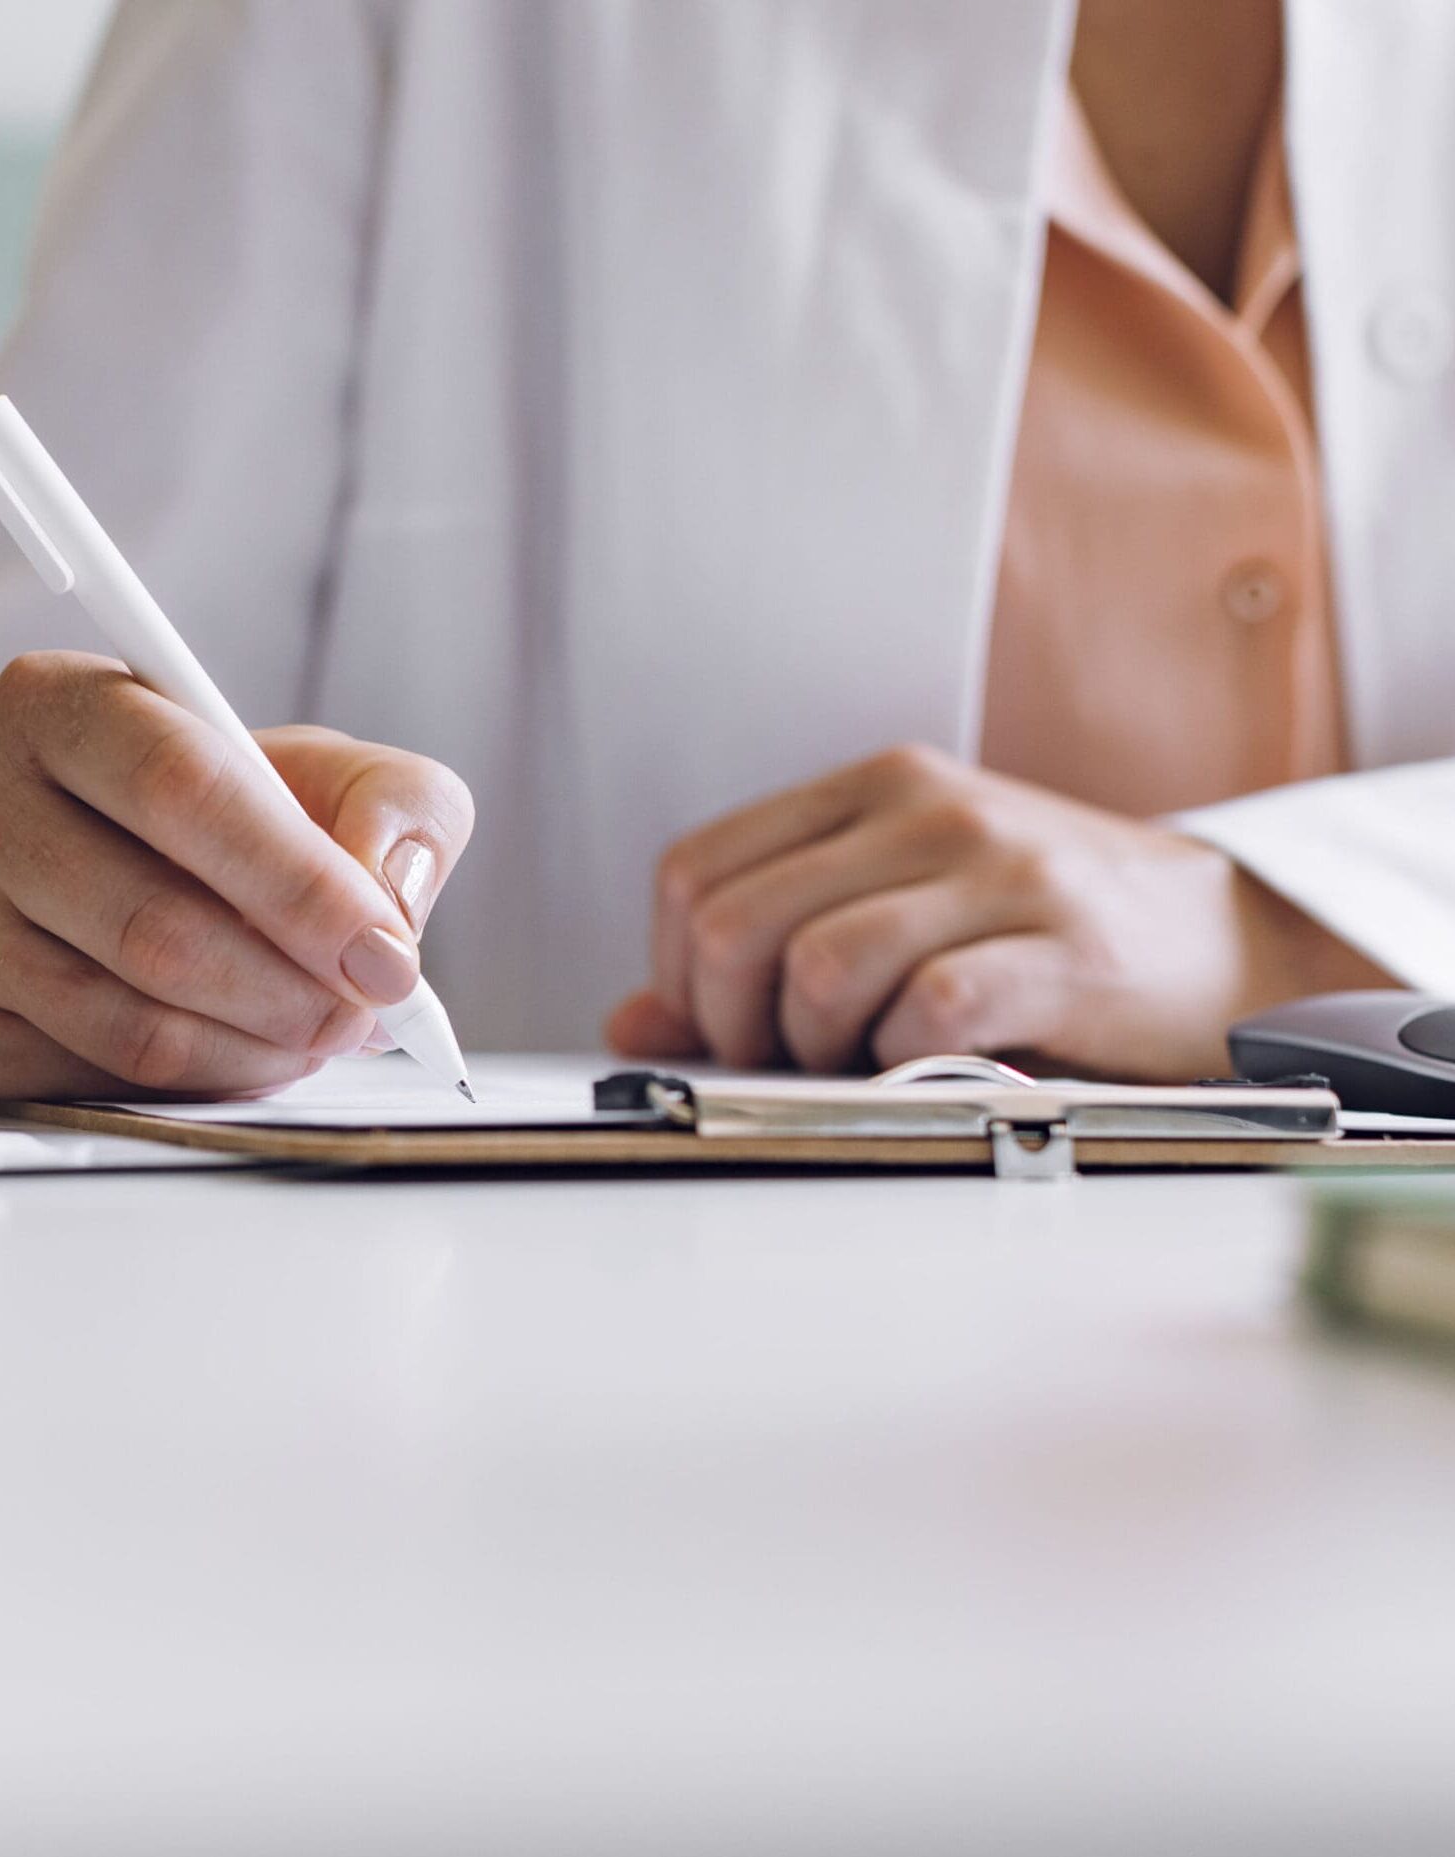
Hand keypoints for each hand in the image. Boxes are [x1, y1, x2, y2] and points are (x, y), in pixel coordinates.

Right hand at [0, 652, 472, 1098]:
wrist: (85, 862)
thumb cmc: (210, 810)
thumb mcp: (317, 770)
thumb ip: (391, 805)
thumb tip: (390, 899)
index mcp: (60, 702)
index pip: (182, 788)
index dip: (297, 883)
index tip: (385, 952)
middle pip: (151, 922)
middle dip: (288, 986)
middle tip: (365, 1011)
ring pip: (126, 1016)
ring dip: (254, 1044)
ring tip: (320, 1032)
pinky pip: (101, 1074)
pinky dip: (206, 1078)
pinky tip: (251, 1051)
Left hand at [606, 745, 1391, 1079]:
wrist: (1224, 941)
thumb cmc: (1043, 933)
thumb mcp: (894, 914)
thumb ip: (763, 957)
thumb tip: (631, 1022)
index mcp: (870, 790)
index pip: (694, 874)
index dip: (682, 975)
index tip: (729, 1025)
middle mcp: (925, 810)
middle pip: (735, 927)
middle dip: (735, 1024)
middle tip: (790, 1060)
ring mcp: (998, 870)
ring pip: (818, 968)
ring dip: (817, 1049)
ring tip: (867, 1062)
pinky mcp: (1062, 948)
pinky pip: (927, 1013)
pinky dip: (907, 1063)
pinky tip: (935, 1067)